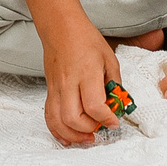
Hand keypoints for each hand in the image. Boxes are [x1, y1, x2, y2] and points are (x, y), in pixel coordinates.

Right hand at [41, 16, 121, 148]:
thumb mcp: (109, 58)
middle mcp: (69, 83)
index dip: (106, 119)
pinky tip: (69, 137)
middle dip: (89, 129)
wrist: (60, 28)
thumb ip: (114, 84)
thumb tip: (117, 105)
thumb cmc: (86, 39)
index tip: (114, 121)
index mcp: (87, 73)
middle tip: (100, 127)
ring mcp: (56, 88)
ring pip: (58, 121)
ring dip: (73, 135)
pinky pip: (49, 116)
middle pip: (73, 118)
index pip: (94, 106)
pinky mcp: (49, 91)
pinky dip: (57, 130)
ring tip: (87, 138)